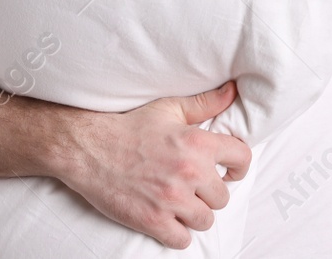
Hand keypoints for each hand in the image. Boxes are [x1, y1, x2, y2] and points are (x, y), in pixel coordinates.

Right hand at [51, 79, 251, 249]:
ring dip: (194, 215)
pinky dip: (176, 234)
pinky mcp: (153, 220)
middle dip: (209, 194)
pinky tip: (167, 220)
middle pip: (222, 197)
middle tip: (192, 188)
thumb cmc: (130, 126)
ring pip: (205, 221)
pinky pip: (182, 240)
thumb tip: (232, 92)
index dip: (238, 167)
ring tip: (180, 204)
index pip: (242, 159)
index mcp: (199, 142)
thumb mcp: (169, 109)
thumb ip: (205, 104)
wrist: (89, 148)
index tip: (229, 172)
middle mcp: (191, 172)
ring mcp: (172, 199)